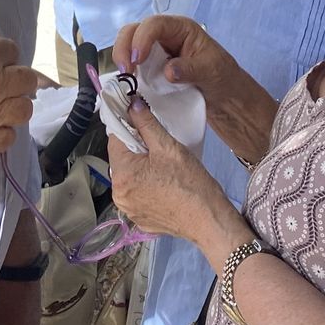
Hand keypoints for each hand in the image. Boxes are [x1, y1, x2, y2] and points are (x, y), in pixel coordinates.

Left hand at [108, 99, 246, 254]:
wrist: (209, 221)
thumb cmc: (190, 183)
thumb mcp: (169, 147)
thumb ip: (146, 123)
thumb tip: (131, 104)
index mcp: (122, 175)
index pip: (115, 139)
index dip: (129, 127)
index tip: (143, 124)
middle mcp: (118, 195)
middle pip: (122, 159)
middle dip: (137, 149)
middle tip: (160, 148)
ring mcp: (129, 210)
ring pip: (130, 177)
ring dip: (141, 168)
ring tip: (164, 168)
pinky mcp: (140, 220)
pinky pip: (138, 195)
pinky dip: (147, 187)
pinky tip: (164, 186)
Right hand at [114, 14, 237, 100]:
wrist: (225, 98)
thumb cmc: (223, 77)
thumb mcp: (212, 71)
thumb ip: (191, 69)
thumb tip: (168, 71)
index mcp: (181, 29)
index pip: (155, 24)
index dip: (142, 38)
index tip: (137, 59)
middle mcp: (164, 36)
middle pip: (134, 30)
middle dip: (124, 47)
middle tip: (125, 70)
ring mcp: (155, 52)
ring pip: (128, 46)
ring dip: (122, 59)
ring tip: (125, 79)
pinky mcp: (150, 69)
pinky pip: (132, 65)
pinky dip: (127, 72)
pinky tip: (128, 84)